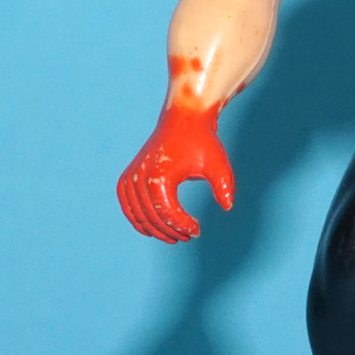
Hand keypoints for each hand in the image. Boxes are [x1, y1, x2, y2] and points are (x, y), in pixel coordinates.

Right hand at [117, 102, 233, 242]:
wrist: (184, 118)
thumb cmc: (202, 141)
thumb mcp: (218, 164)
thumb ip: (224, 186)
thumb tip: (227, 207)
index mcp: (160, 176)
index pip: (167, 213)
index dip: (182, 226)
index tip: (198, 231)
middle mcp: (141, 176)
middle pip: (152, 216)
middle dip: (171, 230)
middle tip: (188, 236)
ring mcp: (132, 175)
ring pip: (137, 213)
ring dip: (154, 229)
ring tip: (175, 236)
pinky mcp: (129, 174)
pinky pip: (127, 203)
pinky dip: (136, 217)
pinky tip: (151, 228)